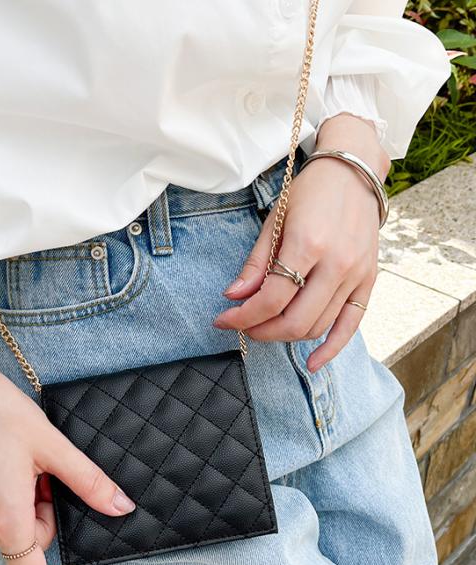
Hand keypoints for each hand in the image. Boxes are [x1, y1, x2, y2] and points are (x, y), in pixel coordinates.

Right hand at [0, 297, 135, 564]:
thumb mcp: (51, 446)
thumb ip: (89, 482)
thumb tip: (121, 507)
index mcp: (6, 519)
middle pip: (27, 541)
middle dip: (44, 513)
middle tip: (43, 472)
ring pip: (7, 527)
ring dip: (22, 504)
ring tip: (19, 462)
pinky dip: (0, 499)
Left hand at [213, 114, 390, 372]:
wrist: (354, 172)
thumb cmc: (310, 192)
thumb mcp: (275, 220)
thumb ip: (256, 263)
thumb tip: (233, 297)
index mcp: (308, 244)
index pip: (271, 298)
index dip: (242, 316)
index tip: (223, 320)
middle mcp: (336, 263)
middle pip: (294, 320)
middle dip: (261, 331)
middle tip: (243, 327)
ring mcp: (357, 274)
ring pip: (318, 325)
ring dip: (286, 336)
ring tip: (265, 329)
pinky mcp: (369, 281)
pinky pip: (351, 325)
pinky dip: (331, 348)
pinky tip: (312, 363)